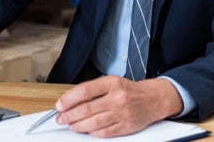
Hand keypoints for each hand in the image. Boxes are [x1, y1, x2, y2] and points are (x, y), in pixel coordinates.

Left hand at [54, 75, 183, 136]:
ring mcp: (122, 113)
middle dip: (69, 115)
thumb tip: (70, 101)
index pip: (84, 91)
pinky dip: (92, 132)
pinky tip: (86, 130)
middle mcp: (117, 97)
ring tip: (71, 125)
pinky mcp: (126, 126)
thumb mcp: (112, 82)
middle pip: (86, 109)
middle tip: (61, 118)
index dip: (68, 100)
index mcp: (112, 83)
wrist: (154, 99)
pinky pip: (104, 132)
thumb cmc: (129, 90)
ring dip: (77, 126)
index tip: (60, 105)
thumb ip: (92, 90)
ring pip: (93, 123)